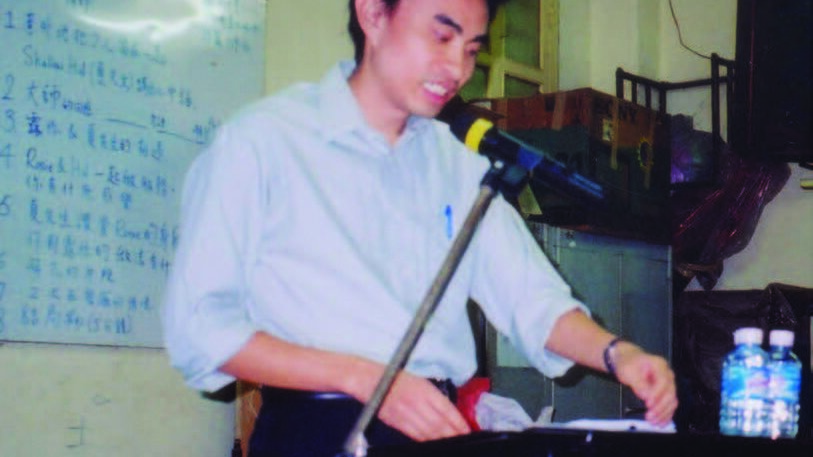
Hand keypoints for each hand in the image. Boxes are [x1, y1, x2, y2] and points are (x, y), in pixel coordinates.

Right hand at [347, 362, 470, 440]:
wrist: (369, 380)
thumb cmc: (395, 377)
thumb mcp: (419, 381)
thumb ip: (433, 396)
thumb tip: (449, 412)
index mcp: (424, 389)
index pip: (447, 409)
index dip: (459, 423)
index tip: (467, 430)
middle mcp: (416, 402)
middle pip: (440, 424)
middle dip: (453, 434)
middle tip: (464, 440)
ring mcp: (405, 414)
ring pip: (428, 432)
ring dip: (442, 440)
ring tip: (452, 444)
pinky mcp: (396, 422)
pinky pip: (415, 435)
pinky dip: (426, 440)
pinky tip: (434, 443)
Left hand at [612, 342, 677, 426]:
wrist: (627, 360)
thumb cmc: (628, 363)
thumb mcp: (629, 371)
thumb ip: (639, 383)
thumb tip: (646, 396)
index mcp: (659, 365)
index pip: (663, 381)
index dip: (657, 394)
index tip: (648, 404)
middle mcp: (667, 374)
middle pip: (670, 393)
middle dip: (660, 407)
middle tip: (650, 416)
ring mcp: (668, 383)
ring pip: (671, 401)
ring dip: (663, 413)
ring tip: (654, 421)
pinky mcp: (665, 392)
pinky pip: (669, 405)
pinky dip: (665, 414)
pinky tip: (660, 422)